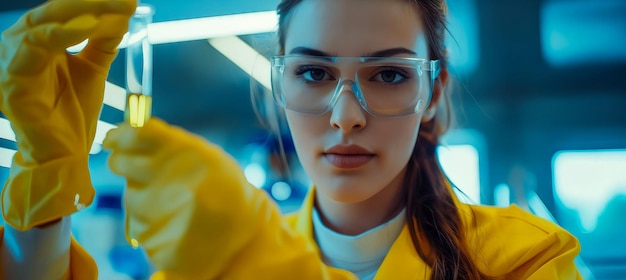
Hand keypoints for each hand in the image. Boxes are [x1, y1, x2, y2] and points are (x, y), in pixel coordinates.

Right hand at [0, 0, 135, 230]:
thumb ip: (103, 40)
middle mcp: (19, 47)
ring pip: (39, 25)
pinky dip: (59, 35)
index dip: (96, 2)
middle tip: (124, 2)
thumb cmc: (74, 111)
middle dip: (90, 3)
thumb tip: (122, 12)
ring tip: (105, 14)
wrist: (65, 153)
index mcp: (37, 41)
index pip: (64, 11)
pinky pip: (32, 50)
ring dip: (76, 15)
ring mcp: (12, 63)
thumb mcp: (93, 68)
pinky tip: (85, 29)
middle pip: (51, 12)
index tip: (130, 1)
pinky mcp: (12, 82)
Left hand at [104, 119, 262, 277]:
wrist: (246, 232)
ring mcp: (164, 214)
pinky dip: (151, 222)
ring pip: (131, 198)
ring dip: (141, 196)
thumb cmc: (221, 186)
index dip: (119, 136)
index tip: (114, 139)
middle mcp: (174, 181)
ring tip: (171, 202)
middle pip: (123, 164)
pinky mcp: (158, 242)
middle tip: (138, 169)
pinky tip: (174, 222)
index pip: (136, 135)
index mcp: (188, 152)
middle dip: (125, 164)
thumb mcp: (204, 154)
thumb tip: (124, 133)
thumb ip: (167, 143)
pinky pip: (139, 225)